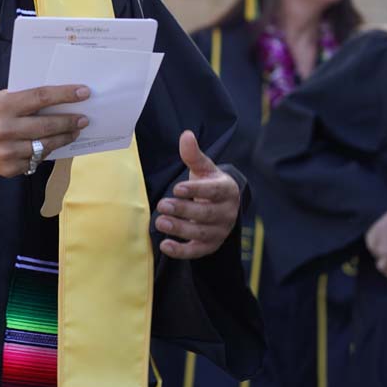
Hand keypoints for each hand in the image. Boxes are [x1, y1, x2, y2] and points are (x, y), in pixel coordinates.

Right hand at [0, 84, 89, 176]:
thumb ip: (19, 99)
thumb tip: (50, 99)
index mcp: (3, 107)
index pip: (41, 97)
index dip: (65, 94)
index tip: (83, 92)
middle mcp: (6, 130)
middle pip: (48, 125)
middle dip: (70, 121)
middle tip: (84, 118)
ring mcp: (8, 152)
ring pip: (45, 146)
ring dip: (63, 138)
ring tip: (74, 132)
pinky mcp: (8, 169)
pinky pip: (34, 161)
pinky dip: (44, 152)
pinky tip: (51, 146)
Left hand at [154, 131, 239, 259]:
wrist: (221, 206)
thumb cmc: (209, 183)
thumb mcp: (203, 168)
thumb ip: (193, 155)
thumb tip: (186, 135)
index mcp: (227, 190)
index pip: (214, 191)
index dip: (196, 190)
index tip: (177, 188)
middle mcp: (227, 212)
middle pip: (206, 214)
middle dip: (183, 210)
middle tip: (162, 205)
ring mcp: (219, 231)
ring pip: (200, 233)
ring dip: (180, 229)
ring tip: (160, 221)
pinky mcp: (210, 246)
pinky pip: (197, 251)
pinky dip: (181, 251)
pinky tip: (165, 245)